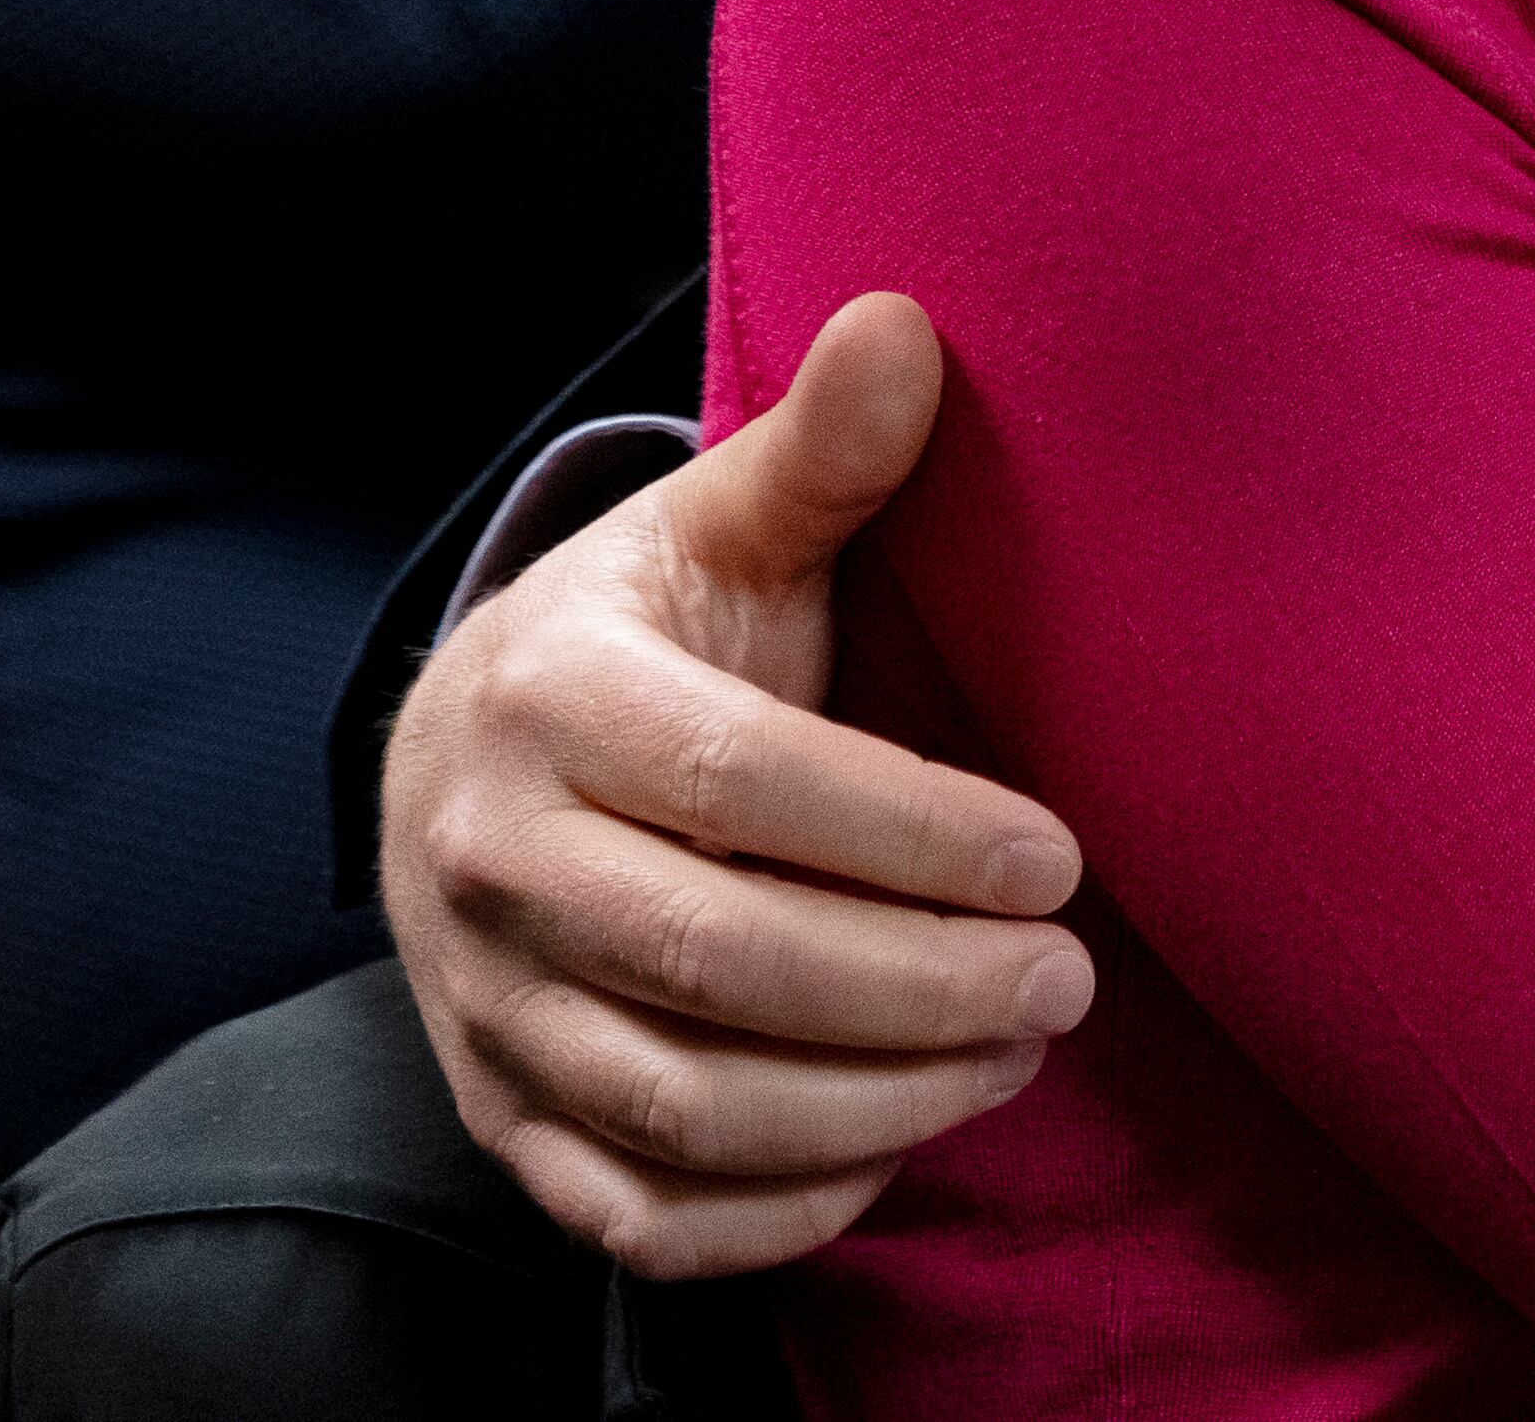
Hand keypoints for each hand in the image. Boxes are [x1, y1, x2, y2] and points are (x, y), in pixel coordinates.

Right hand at [379, 292, 1095, 1277]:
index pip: (745, 788)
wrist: (465, 749)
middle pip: (720, 963)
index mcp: (550, 699)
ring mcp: (481, 1002)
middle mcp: (488, 860)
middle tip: (1070, 983)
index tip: (1061, 863)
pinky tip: (893, 1154)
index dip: (915, 837)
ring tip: (1016, 1055)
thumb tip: (908, 321)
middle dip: (920, 990)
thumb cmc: (648, 632)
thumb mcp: (720, 525)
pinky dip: (769, 1213)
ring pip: (682, 1104)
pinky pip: (629, 1211)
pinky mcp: (497, 1112)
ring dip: (874, 1105)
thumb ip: (822, 450)